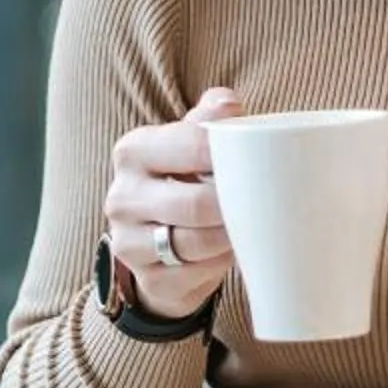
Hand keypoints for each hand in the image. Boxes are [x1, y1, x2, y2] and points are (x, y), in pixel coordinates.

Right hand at [103, 89, 240, 321]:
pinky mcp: (149, 280)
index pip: (190, 144)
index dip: (231, 154)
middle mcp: (122, 196)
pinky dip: (219, 264)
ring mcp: (128, 242)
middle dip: (235, 205)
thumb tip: (229, 106)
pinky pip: (195, 275)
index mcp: (133, 151)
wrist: (158, 238)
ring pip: (195, 243)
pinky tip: (231, 251)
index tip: (259, 160)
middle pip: (194, 203)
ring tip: (251, 225)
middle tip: (264, 201)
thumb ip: (210, 119)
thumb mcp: (190, 142)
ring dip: (230, 237)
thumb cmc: (184, 179)